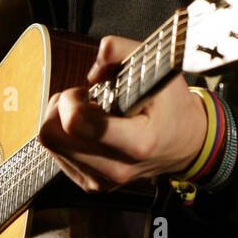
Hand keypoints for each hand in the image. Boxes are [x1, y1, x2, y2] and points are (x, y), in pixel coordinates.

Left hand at [37, 35, 208, 192]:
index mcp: (137, 143)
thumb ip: (124, 52)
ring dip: (63, 122)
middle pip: (51, 136)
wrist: (187, 145)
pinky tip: (93, 130)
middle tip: (85, 100)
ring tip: (93, 114)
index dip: (70, 99)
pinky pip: (58, 154)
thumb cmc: (172, 106)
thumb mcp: (160, 70)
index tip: (88, 92)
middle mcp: (117, 168)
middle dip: (59, 109)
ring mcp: (103, 181)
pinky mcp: (92, 185)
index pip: (76, 124)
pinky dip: (68, 136)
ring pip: (50, 145)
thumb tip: (95, 64)